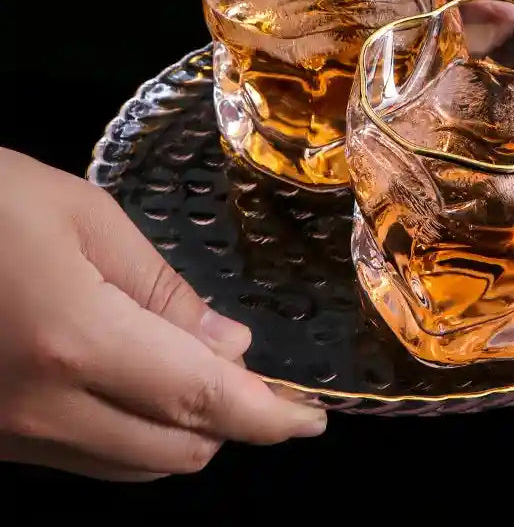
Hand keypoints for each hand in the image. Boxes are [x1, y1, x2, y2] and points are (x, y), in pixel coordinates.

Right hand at [0, 148, 325, 481]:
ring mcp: (9, 435)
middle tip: (252, 375)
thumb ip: (162, 291)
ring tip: (202, 376)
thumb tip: (226, 347)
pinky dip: (134, 433)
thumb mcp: (86, 219)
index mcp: (75, 342)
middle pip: (175, 452)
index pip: (202, 401)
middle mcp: (42, 409)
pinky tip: (141, 387)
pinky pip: (84, 458)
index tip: (312, 422)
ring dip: (185, 430)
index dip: (269, 419)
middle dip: (232, 422)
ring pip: (132, 466)